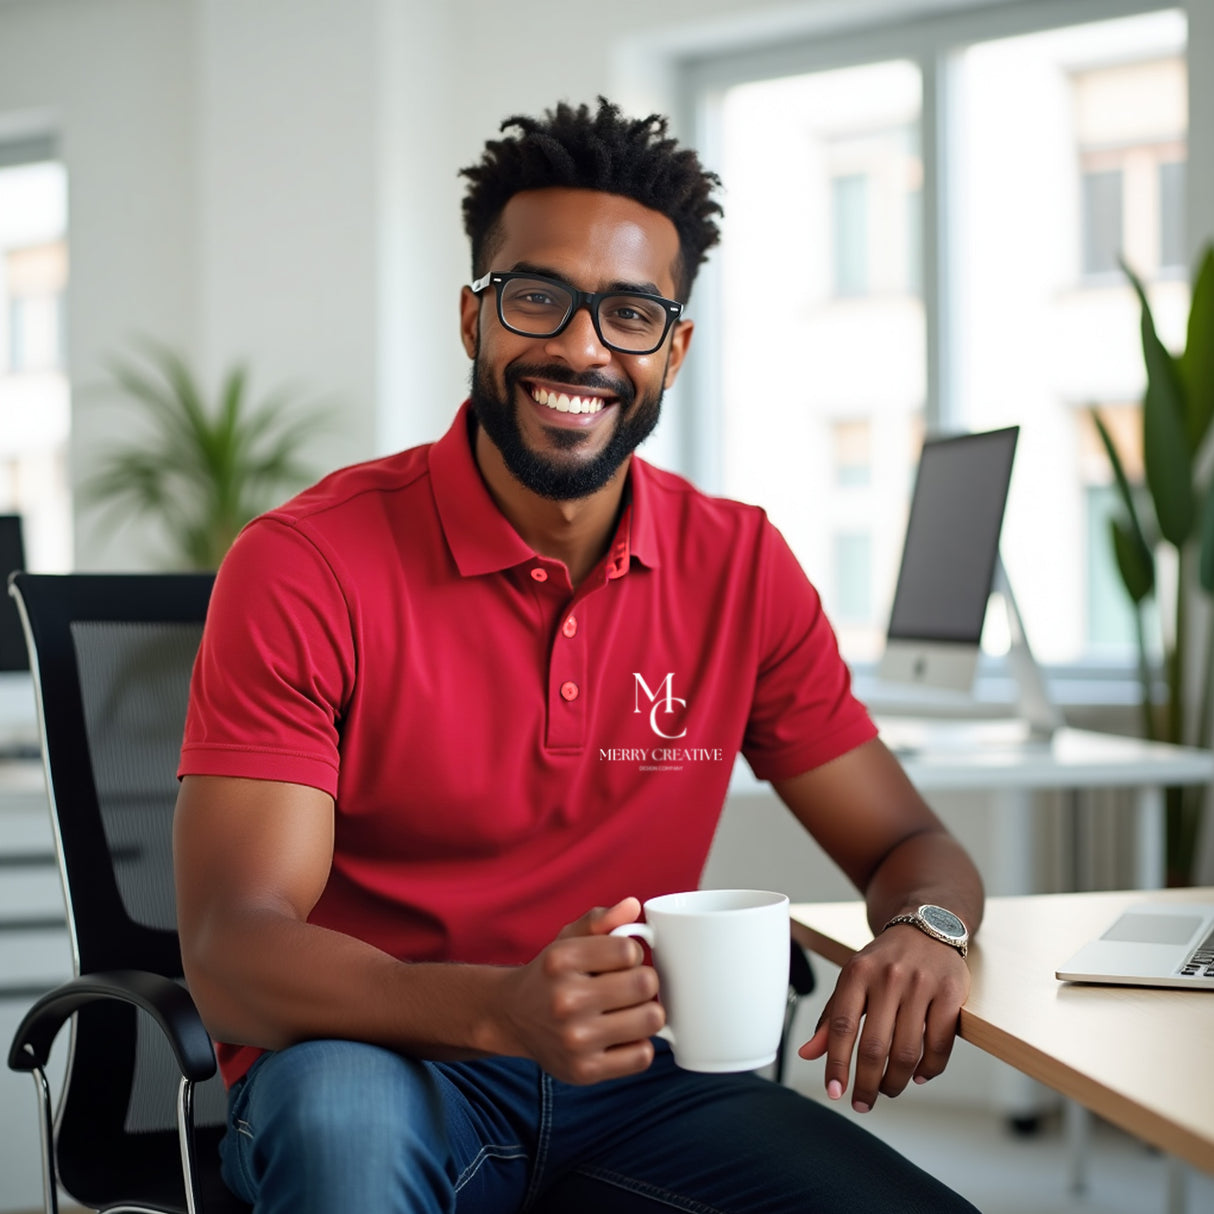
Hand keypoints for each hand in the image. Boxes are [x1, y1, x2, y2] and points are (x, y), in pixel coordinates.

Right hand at [497, 898, 663, 1084]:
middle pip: (645, 984)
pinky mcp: (585, 1071)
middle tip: (628, 987)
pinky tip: (621, 1036)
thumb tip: (633, 906)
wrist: (512, 1017)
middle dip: (644, 982)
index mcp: (562, 960)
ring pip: (650, 1019)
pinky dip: (639, 1045)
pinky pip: (642, 1056)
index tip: (619, 962)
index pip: (629, 950)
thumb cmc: (550, 974)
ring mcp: (575, 1039)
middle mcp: (566, 1000)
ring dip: (647, 1013)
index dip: (631, 955)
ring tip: (629, 1010)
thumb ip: (600, 920)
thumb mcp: (567, 939)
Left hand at [798, 926, 968, 1111]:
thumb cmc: (884, 960)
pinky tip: (919, 1075)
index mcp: (857, 973)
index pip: (841, 1026)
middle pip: (874, 1046)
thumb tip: (807, 1053)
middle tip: (863, 1102)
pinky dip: (929, 1068)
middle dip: (866, 1084)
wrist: (927, 927)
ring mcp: (920, 985)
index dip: (836, 1064)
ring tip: (889, 1089)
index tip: (834, 1091)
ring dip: (896, 1081)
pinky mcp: (950, 994)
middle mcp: (887, 977)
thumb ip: (831, 1017)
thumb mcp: (852, 979)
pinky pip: (939, 1044)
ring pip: (907, 1051)